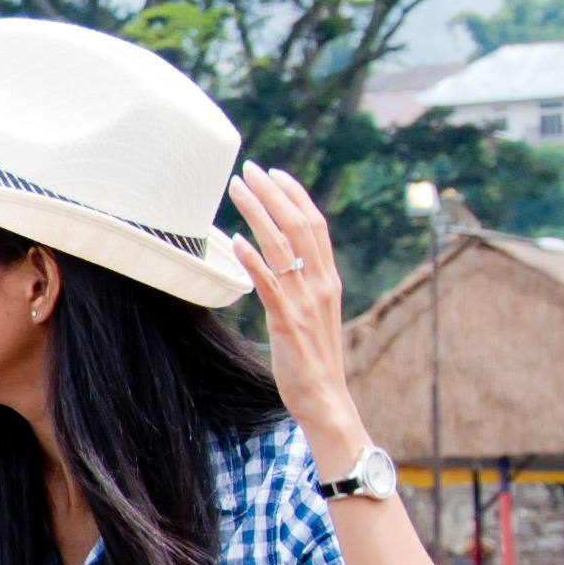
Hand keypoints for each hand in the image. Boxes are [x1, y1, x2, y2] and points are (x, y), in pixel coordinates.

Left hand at [226, 162, 364, 460]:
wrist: (325, 396)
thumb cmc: (312, 356)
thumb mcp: (313, 311)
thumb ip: (302, 283)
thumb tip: (280, 259)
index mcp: (328, 279)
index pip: (314, 224)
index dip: (294, 195)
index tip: (274, 173)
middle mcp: (321, 284)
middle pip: (300, 225)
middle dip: (274, 192)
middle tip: (250, 168)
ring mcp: (305, 301)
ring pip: (282, 246)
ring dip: (258, 213)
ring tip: (236, 189)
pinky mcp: (287, 321)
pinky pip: (269, 284)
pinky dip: (253, 259)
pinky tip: (235, 240)